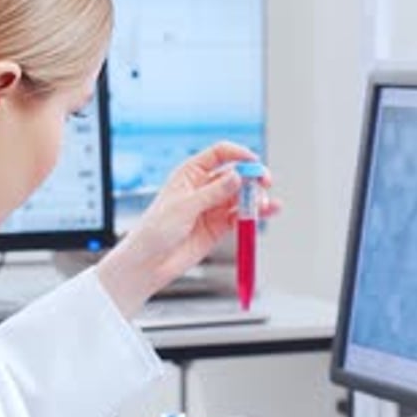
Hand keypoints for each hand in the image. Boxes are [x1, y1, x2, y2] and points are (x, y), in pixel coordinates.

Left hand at [98, 141, 278, 317]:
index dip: (238, 154)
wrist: (150, 263)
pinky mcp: (219, 227)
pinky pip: (241, 217)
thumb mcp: (184, 207)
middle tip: (264, 183)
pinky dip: (254, 215)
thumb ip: (213, 193)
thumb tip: (237, 176)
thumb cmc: (155, 231)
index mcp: (190, 173)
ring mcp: (213, 207)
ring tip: (264, 205)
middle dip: (252, 177)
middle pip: (236, 174)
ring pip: (241, 196)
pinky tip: (267, 212)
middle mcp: (204, 187)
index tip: (253, 161)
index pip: (219, 154)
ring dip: (255, 198)